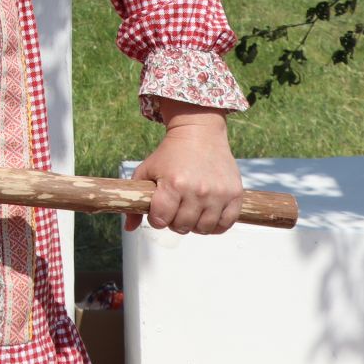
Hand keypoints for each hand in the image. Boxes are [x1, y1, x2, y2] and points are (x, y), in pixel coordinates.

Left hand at [126, 103, 241, 234]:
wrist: (199, 134)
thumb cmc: (170, 154)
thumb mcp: (146, 171)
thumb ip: (135, 200)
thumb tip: (128, 228)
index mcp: (173, 184)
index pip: (161, 221)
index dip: (157, 218)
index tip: (159, 209)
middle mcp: (197, 191)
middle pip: (182, 227)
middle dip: (175, 221)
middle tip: (175, 207)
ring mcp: (218, 194)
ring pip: (203, 229)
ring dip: (194, 224)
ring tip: (190, 209)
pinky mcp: (234, 195)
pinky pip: (226, 224)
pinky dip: (216, 224)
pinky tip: (207, 213)